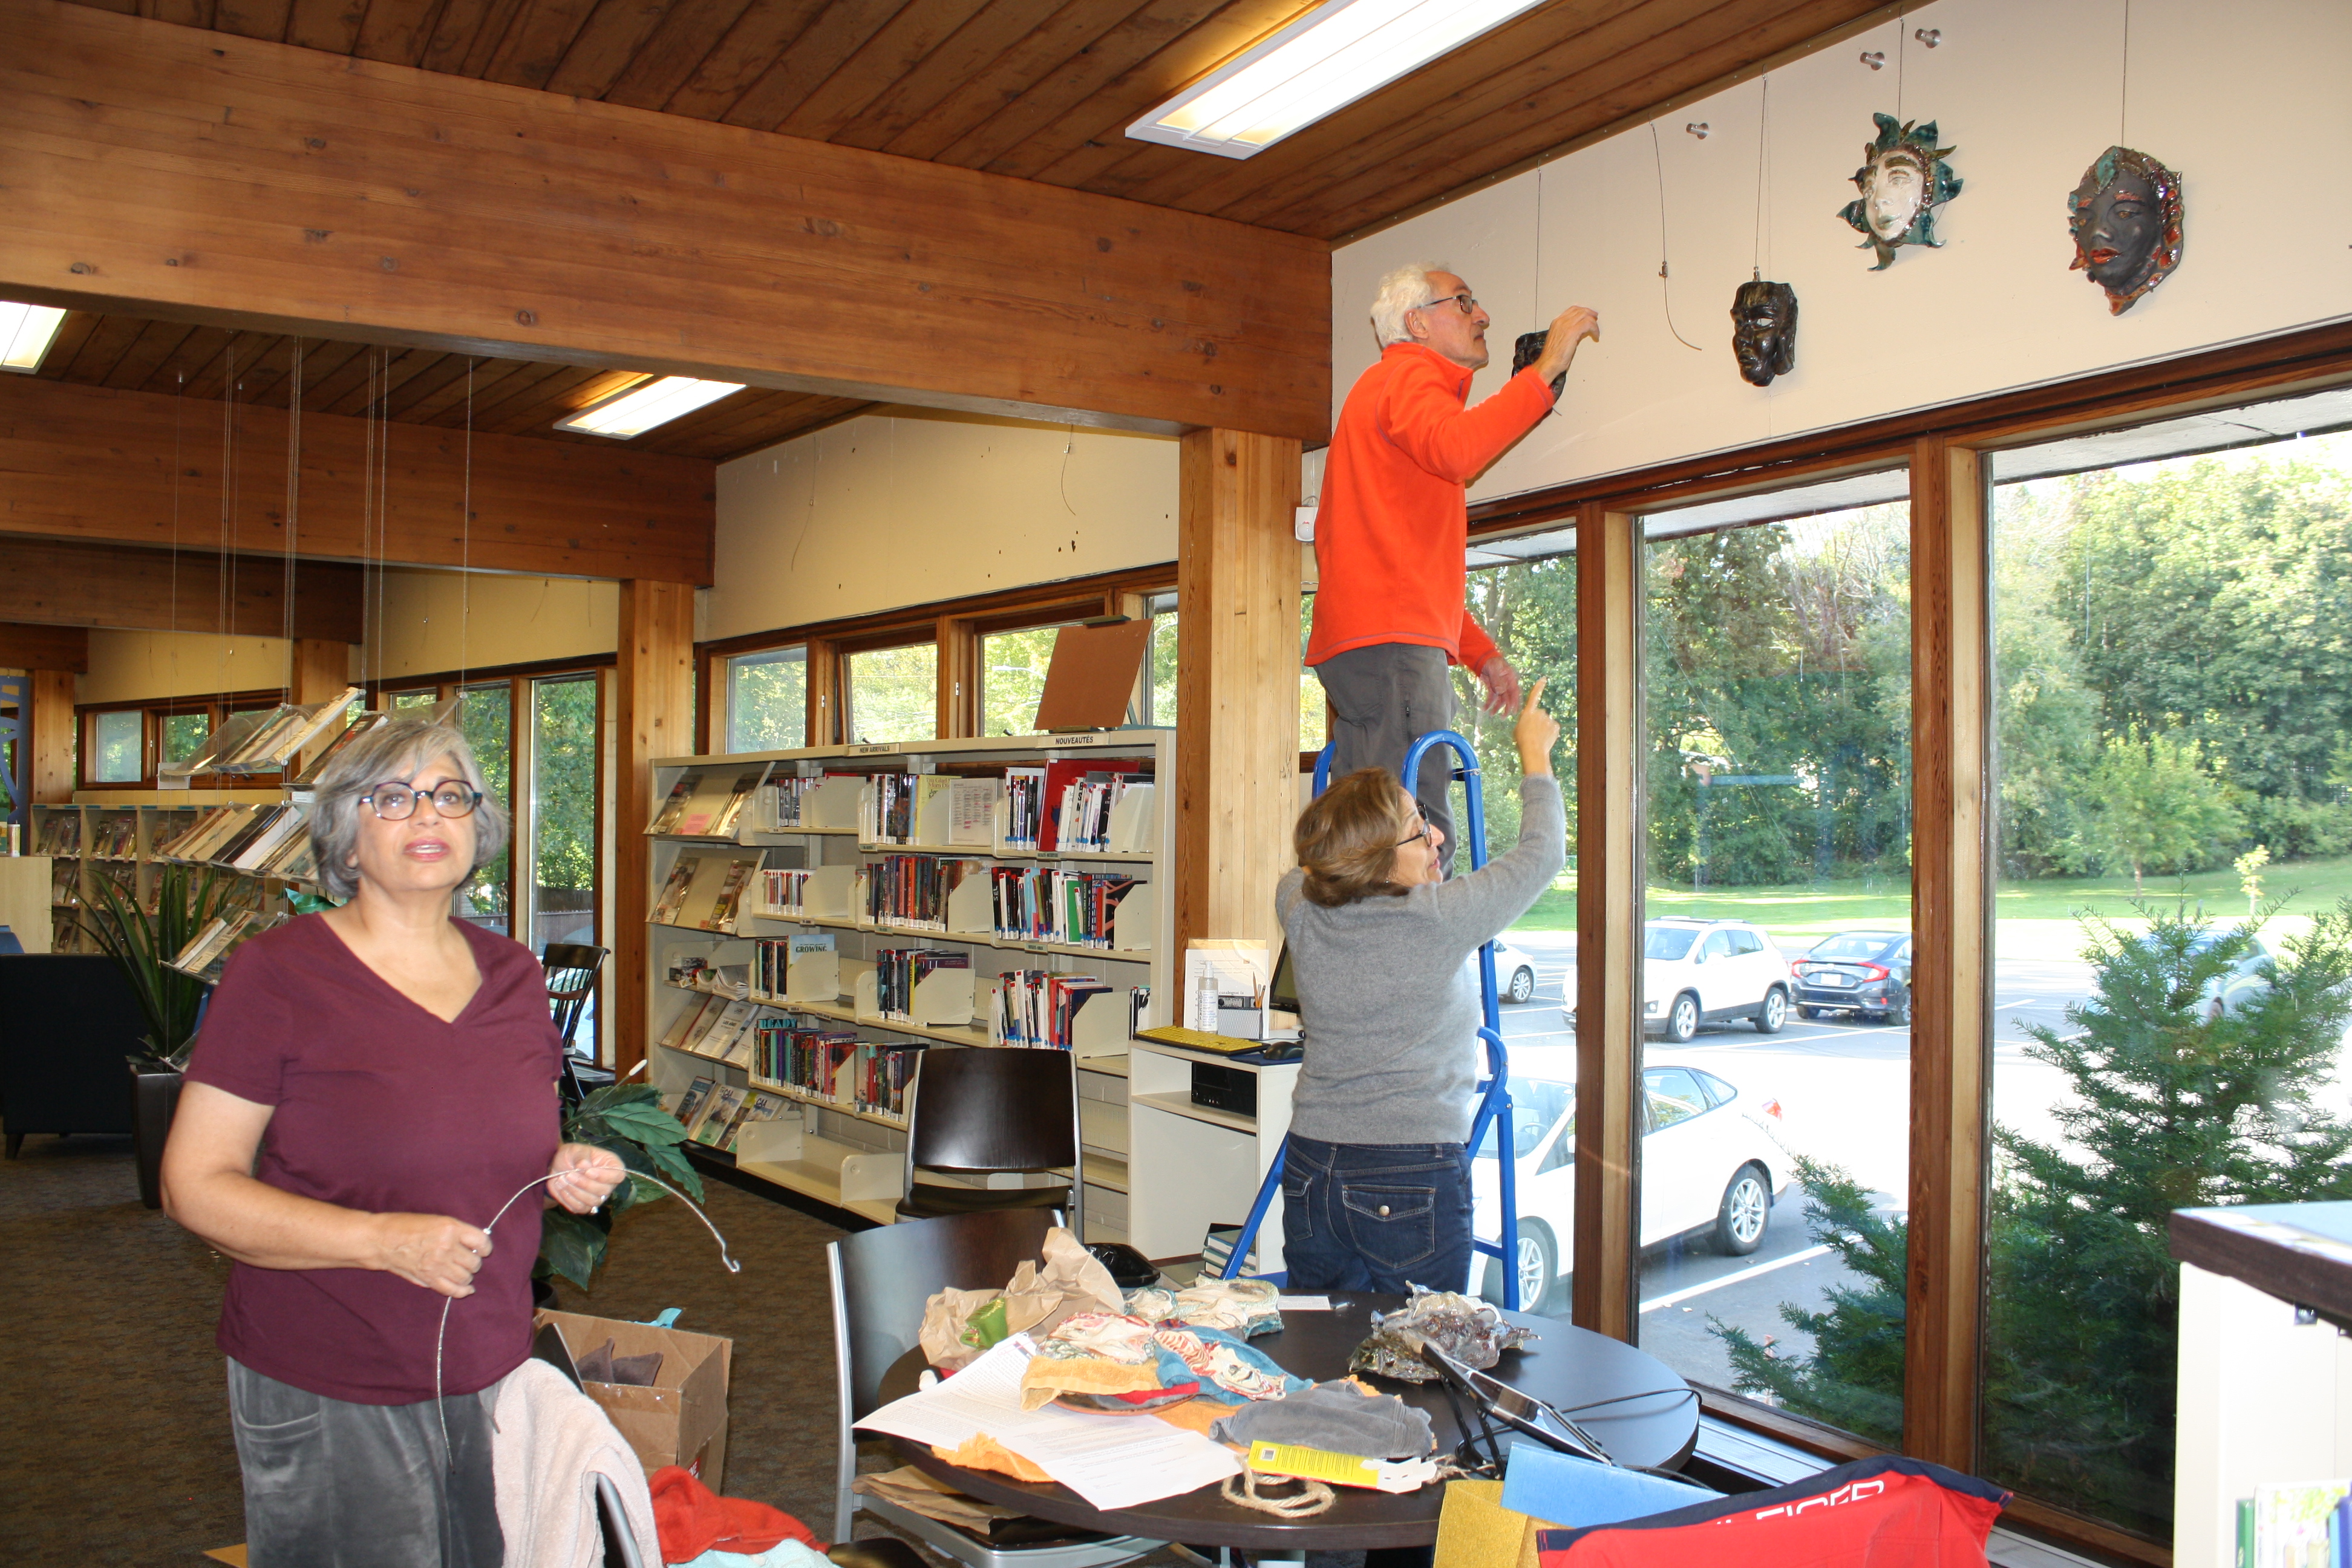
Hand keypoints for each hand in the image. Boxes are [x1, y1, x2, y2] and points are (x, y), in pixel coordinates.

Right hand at [371, 1212, 492, 1297]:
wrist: (382, 1240)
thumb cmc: (408, 1226)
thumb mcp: (437, 1220)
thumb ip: (457, 1233)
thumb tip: (475, 1247)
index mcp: (451, 1228)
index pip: (481, 1241)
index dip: (485, 1247)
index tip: (482, 1249)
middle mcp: (446, 1247)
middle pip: (475, 1262)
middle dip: (474, 1262)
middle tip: (466, 1259)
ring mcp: (437, 1264)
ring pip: (466, 1276)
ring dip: (467, 1275)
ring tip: (461, 1271)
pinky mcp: (428, 1278)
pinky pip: (452, 1290)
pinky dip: (462, 1291)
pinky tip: (467, 1289)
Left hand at [547, 1143, 626, 1214]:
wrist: (559, 1166)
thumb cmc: (572, 1155)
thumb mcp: (576, 1149)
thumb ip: (581, 1156)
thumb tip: (584, 1166)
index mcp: (612, 1166)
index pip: (618, 1176)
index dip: (604, 1176)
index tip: (588, 1171)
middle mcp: (608, 1184)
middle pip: (604, 1191)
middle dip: (584, 1184)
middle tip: (568, 1174)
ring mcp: (598, 1197)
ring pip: (592, 1201)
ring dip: (575, 1191)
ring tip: (561, 1179)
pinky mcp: (585, 1206)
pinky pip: (580, 1208)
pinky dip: (568, 1199)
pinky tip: (561, 1188)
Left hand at [1475, 653, 1521, 716]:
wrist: (1483, 658)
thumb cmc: (1492, 661)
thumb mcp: (1494, 669)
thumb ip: (1497, 679)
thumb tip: (1501, 691)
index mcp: (1510, 678)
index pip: (1514, 692)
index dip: (1515, 702)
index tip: (1514, 711)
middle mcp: (1506, 684)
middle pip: (1507, 698)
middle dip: (1505, 708)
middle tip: (1502, 717)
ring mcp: (1499, 686)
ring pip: (1499, 699)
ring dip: (1496, 707)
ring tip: (1491, 714)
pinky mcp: (1492, 688)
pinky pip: (1492, 697)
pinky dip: (1488, 703)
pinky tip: (1484, 708)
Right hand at [1514, 677, 1559, 776]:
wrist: (1533, 750)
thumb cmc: (1522, 740)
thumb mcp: (1518, 728)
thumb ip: (1525, 720)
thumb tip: (1530, 719)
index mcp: (1528, 712)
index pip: (1534, 696)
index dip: (1539, 686)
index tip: (1544, 678)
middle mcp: (1540, 712)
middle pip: (1540, 714)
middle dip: (1538, 720)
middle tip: (1532, 732)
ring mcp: (1549, 719)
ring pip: (1547, 721)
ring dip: (1543, 727)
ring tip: (1538, 737)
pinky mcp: (1556, 726)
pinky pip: (1553, 727)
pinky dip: (1550, 732)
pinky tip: (1545, 738)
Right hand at [1533, 305, 1600, 382]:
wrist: (1549, 363)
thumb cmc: (1553, 356)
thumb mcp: (1560, 339)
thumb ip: (1568, 332)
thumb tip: (1580, 331)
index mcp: (1557, 322)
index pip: (1573, 310)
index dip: (1583, 311)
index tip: (1590, 316)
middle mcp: (1561, 321)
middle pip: (1580, 310)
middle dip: (1590, 314)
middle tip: (1596, 320)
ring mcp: (1567, 325)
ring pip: (1585, 315)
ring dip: (1593, 322)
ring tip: (1596, 330)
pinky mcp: (1573, 331)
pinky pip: (1588, 324)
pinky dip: (1594, 329)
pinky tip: (1595, 336)